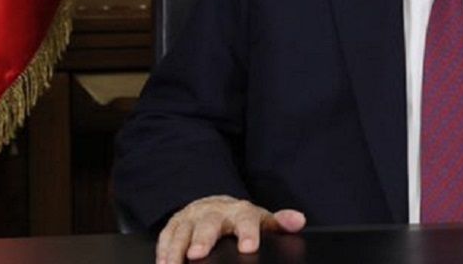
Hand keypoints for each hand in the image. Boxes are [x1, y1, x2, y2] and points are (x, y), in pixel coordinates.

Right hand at [156, 195, 305, 263]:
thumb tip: (299, 220)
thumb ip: (279, 222)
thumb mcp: (262, 220)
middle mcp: (214, 212)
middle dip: (203, 238)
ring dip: (176, 248)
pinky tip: (163, 263)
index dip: (248, 233)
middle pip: (208, 223)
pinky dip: (163, 250)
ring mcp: (192, 218)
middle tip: (199, 254)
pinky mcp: (175, 225)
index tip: (248, 248)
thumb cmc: (240, 219)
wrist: (213, 205)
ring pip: (182, 231)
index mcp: (240, 212)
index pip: (247, 219)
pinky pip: (166, 236)